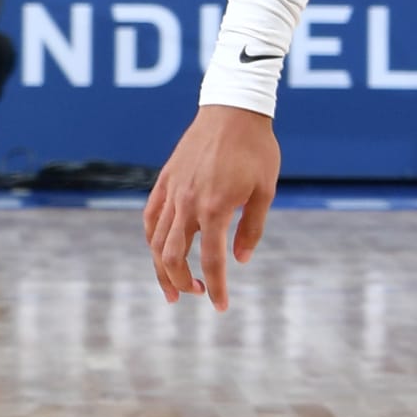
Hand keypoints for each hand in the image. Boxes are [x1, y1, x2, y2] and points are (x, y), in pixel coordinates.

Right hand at [144, 106, 279, 310]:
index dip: (216, 288)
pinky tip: (159, 251)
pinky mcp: (165, 180)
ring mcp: (172, 191)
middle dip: (182, 282)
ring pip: (156, 241)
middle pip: (173, 257)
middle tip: (195, 294)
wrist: (233, 110)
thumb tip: (241, 260)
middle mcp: (187, 204)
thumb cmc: (256, 149)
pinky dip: (152, 239)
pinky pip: (150, 217)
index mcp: (214, 208)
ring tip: (171, 288)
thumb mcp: (265, 190)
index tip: (221, 306)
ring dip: (161, 268)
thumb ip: (251, 227)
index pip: (212, 260)